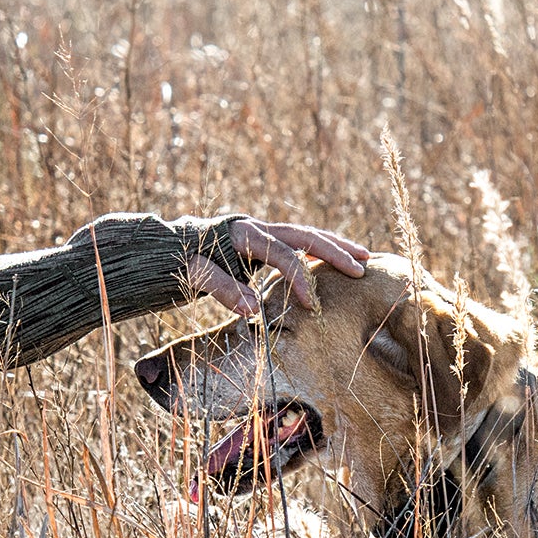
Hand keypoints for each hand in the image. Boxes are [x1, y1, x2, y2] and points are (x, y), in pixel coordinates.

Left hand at [185, 219, 369, 317]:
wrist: (172, 246)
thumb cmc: (183, 262)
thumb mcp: (196, 275)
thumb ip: (224, 289)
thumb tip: (254, 310)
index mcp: (243, 233)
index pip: (282, 254)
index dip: (299, 278)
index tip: (311, 304)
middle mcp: (259, 227)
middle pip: (305, 235)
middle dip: (335, 251)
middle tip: (361, 268)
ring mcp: (265, 231)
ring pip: (308, 235)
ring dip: (336, 246)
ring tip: (365, 257)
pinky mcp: (267, 240)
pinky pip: (301, 242)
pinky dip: (323, 249)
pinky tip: (342, 259)